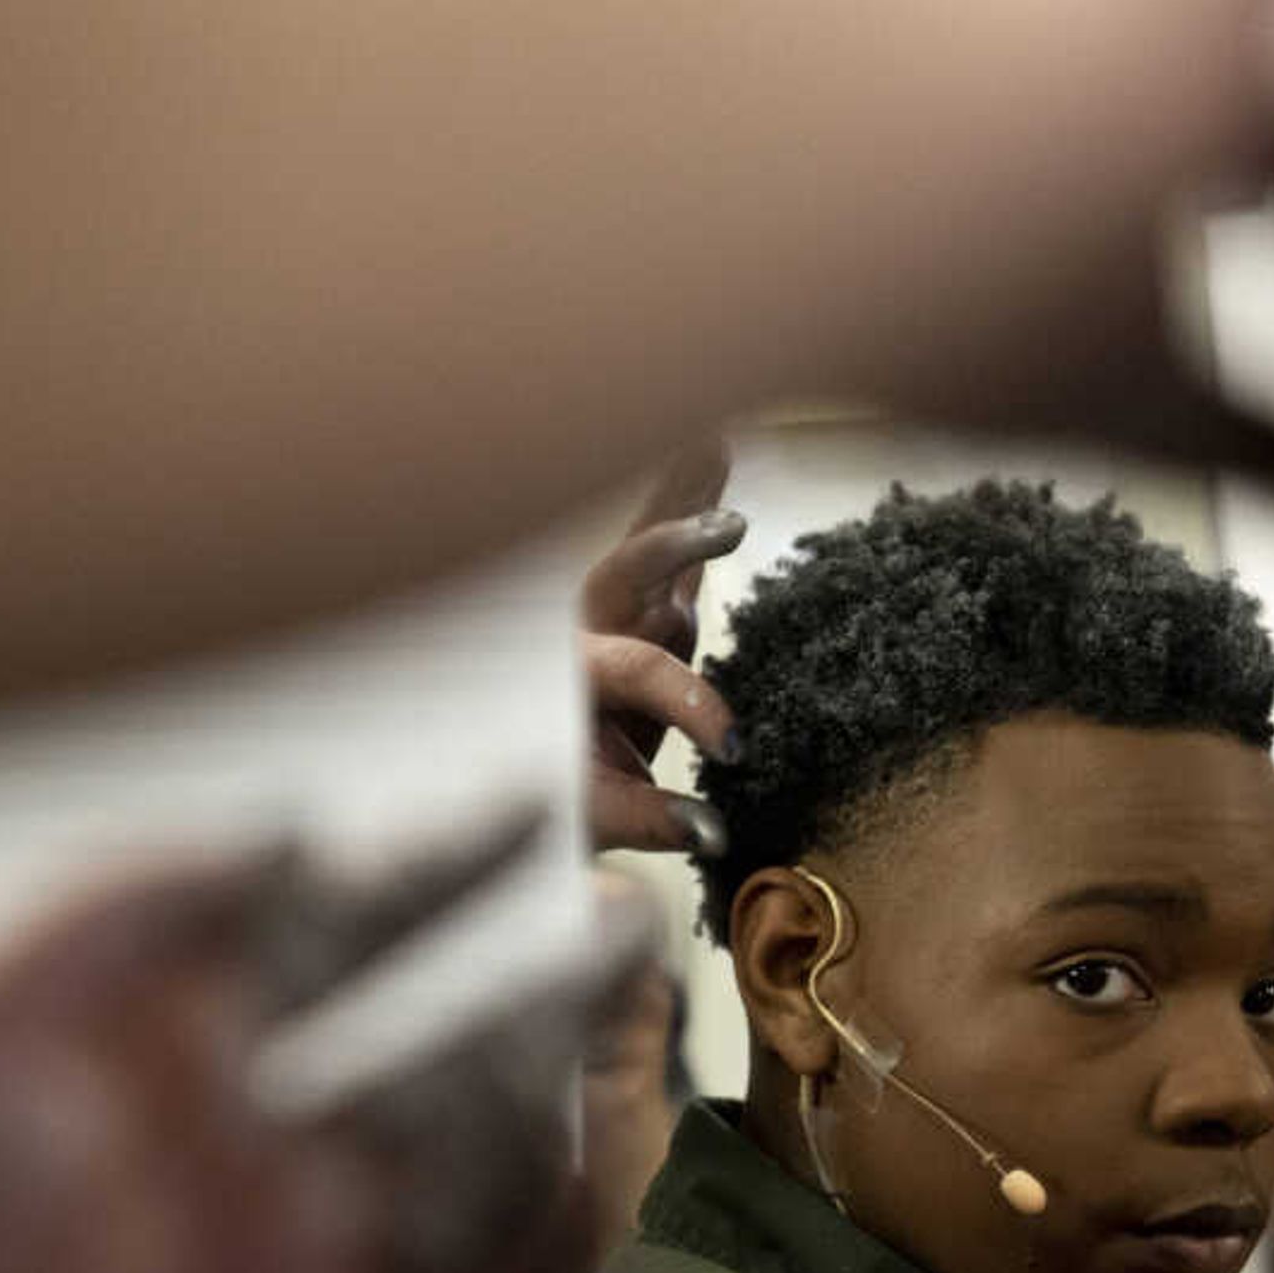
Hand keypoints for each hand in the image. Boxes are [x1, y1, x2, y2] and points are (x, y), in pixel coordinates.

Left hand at [0, 843, 590, 1272]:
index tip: (525, 804)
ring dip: (574, 1155)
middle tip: (630, 932)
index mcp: (175, 1073)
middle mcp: (262, 1182)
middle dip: (551, 1000)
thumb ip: (126, 911)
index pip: (345, 947)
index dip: (439, 876)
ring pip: (499, 1217)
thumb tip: (297, 820)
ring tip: (625, 1103)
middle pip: (454, 1070)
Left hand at [582, 447, 744, 855]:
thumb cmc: (555, 801)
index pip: (640, 671)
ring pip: (650, 543)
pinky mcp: (644, 610)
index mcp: (570, 677)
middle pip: (624, 571)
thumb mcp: (592, 818)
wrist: (538, 783)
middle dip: (675, 545)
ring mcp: (616, 613)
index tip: (735, 749)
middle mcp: (588, 629)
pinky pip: (673, 551)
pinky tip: (717, 447)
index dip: (692, 704)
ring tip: (719, 442)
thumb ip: (646, 820)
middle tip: (729, 528)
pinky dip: (692, 499)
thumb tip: (711, 830)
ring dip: (686, 496)